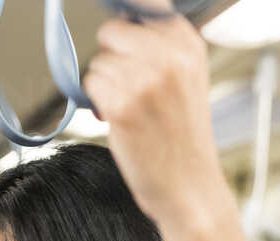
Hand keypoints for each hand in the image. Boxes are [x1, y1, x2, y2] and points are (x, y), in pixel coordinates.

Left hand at [83, 0, 227, 227]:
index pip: (140, 6)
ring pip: (98, 63)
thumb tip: (118, 17)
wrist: (188, 185)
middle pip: (111, 33)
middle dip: (113, 58)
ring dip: (106, 86)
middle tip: (133, 88)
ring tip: (133, 109)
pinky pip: (90, 85)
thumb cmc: (181, 134)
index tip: (128, 48)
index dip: (127, 30)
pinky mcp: (121, 104)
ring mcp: (144, 79)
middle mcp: (168, 55)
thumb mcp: (186, 76)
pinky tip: (122, 120)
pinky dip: (99, 104)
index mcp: (187, 42)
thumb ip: (160, 43)